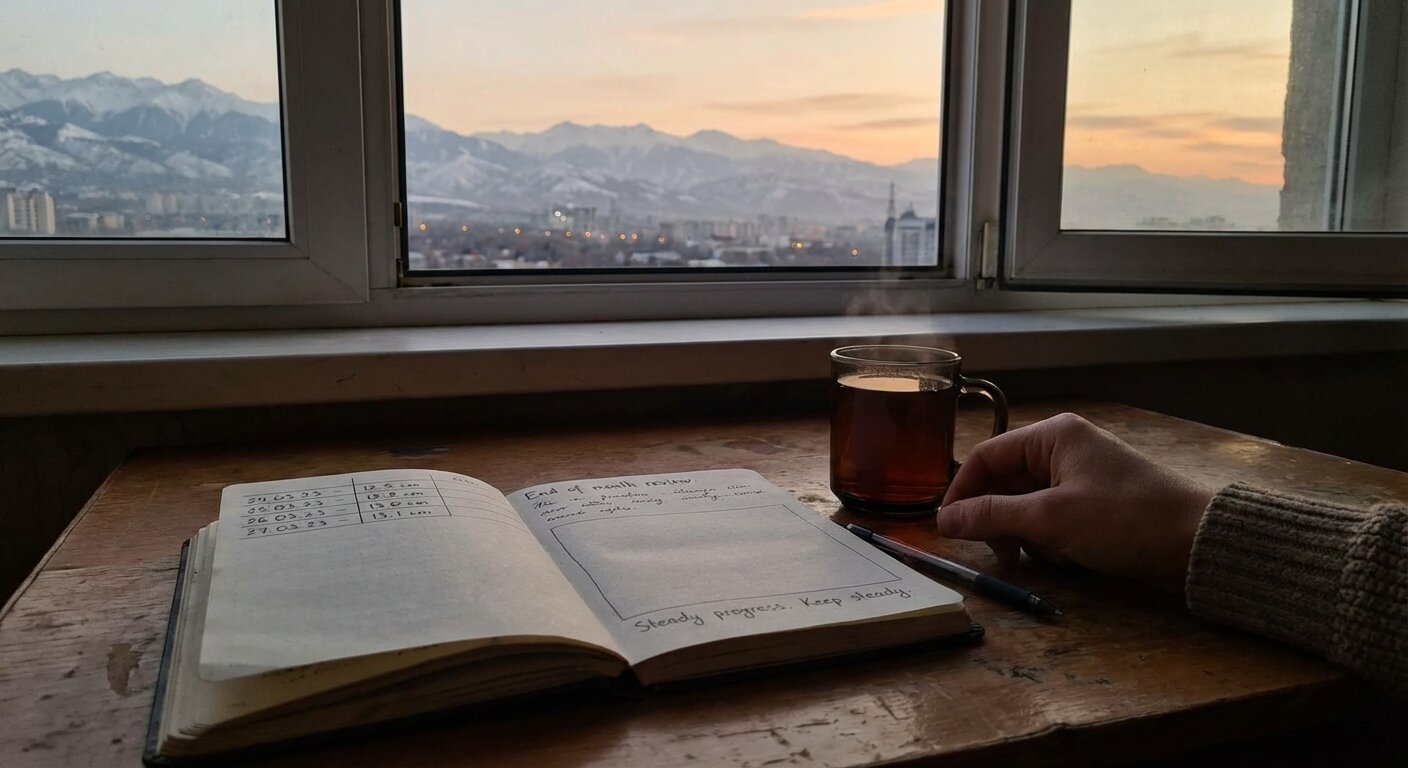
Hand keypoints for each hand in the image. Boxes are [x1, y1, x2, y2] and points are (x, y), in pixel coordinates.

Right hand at [937, 413, 1214, 589]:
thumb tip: (944, 520)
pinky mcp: (1095, 503)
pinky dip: (1048, 540)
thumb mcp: (1050, 518)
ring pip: (1026, 505)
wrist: (1197, 541)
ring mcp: (1081, 476)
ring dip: (1024, 534)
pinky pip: (1052, 518)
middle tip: (997, 555)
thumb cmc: (1124, 519)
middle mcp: (1064, 448)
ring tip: (1038, 559)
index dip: (961, 493)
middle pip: (1004, 482)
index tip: (948, 529)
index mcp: (1052, 436)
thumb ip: (991, 516)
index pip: (985, 457)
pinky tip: (1063, 559)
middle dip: (996, 520)